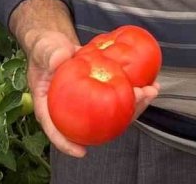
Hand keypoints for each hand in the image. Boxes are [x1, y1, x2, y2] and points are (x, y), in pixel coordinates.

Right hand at [25, 31, 160, 157]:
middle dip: (121, 117)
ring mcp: (88, 103)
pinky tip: (147, 82)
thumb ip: (50, 54)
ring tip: (150, 91)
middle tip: (138, 99)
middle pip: (94, 124)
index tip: (82, 150)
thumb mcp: (45, 51)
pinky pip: (116, 96)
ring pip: (111, 112)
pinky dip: (132, 90)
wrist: (57, 44)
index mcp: (51, 106)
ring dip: (134, 103)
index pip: (55, 129)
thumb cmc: (46, 51)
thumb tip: (60, 59)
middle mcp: (71, 109)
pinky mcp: (100, 92)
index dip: (67, 143)